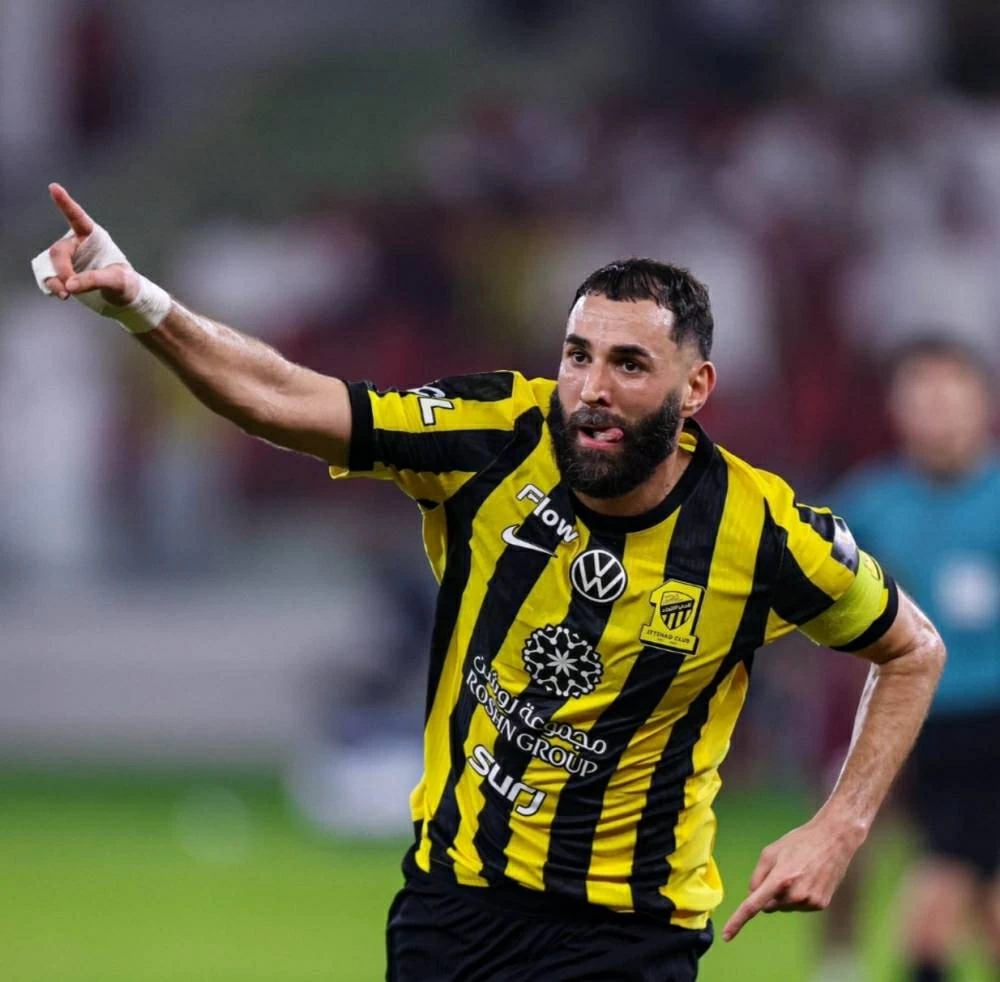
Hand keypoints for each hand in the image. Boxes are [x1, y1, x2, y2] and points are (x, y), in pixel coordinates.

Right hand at [41, 183, 139, 306]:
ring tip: (65, 295)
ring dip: (54, 280)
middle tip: (70, 288)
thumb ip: (94, 280)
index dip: (65, 203)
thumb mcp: (116, 280)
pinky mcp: (63, 274)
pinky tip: (62, 295)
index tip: (54, 187)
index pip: (78, 218)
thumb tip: (69, 285)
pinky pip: (49, 277)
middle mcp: (77, 245)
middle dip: (62, 270)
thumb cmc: (125, 283)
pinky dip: (52, 286)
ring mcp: (68, 259)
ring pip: (50, 265)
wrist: (123, 299)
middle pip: (58, 251)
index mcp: (92, 237)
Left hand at [721, 818, 863, 941]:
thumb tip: (752, 896)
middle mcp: (795, 893)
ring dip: (785, 895)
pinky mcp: (820, 905)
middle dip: (770, 894)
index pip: (754, 904)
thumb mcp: (771, 852)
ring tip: (798, 873)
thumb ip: (757, 876)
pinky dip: (799, 897)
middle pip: (769, 906)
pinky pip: (799, 907)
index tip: (727, 935)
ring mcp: (810, 901)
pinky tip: (808, 880)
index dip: (738, 920)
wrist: (833, 840)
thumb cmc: (798, 842)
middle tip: (782, 872)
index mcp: (780, 878)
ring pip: (784, 907)